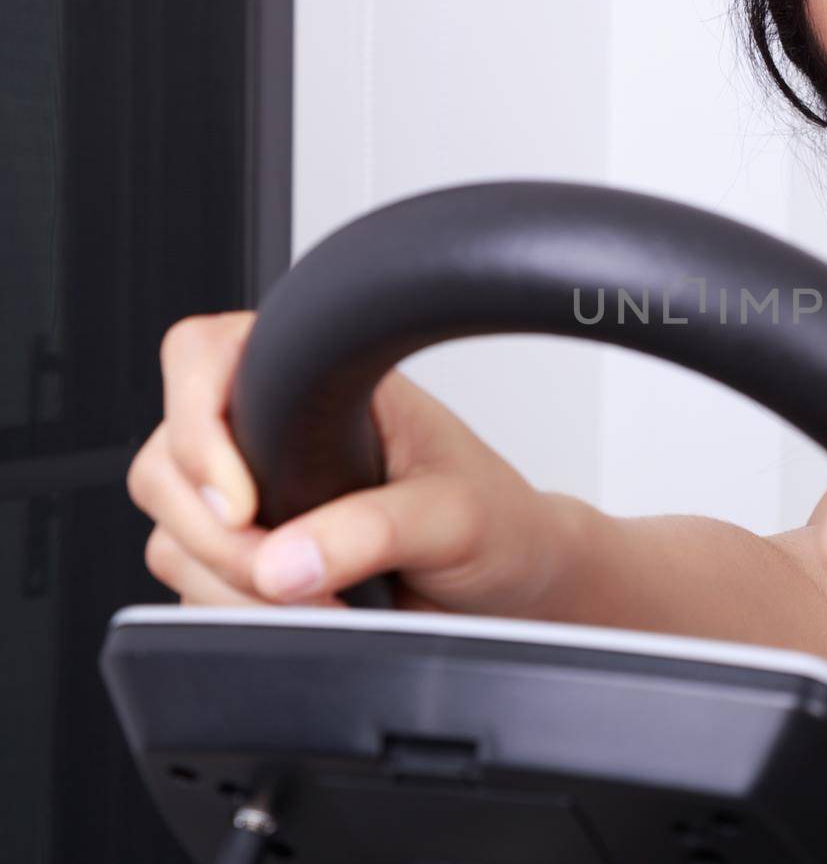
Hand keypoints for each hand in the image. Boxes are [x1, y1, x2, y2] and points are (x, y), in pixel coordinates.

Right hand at [128, 312, 569, 613]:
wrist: (515, 587)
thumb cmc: (499, 524)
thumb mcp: (455, 515)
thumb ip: (376, 530)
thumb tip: (287, 560)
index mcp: (321, 381)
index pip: (205, 356)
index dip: (199, 427)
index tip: (245, 504)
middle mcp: (272, 431)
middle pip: (165, 465)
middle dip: (220, 538)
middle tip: (296, 572)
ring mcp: (252, 497)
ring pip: (173, 539)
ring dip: (234, 586)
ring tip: (330, 596)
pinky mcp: (248, 560)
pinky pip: (194, 591)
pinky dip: (239, 614)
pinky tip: (311, 611)